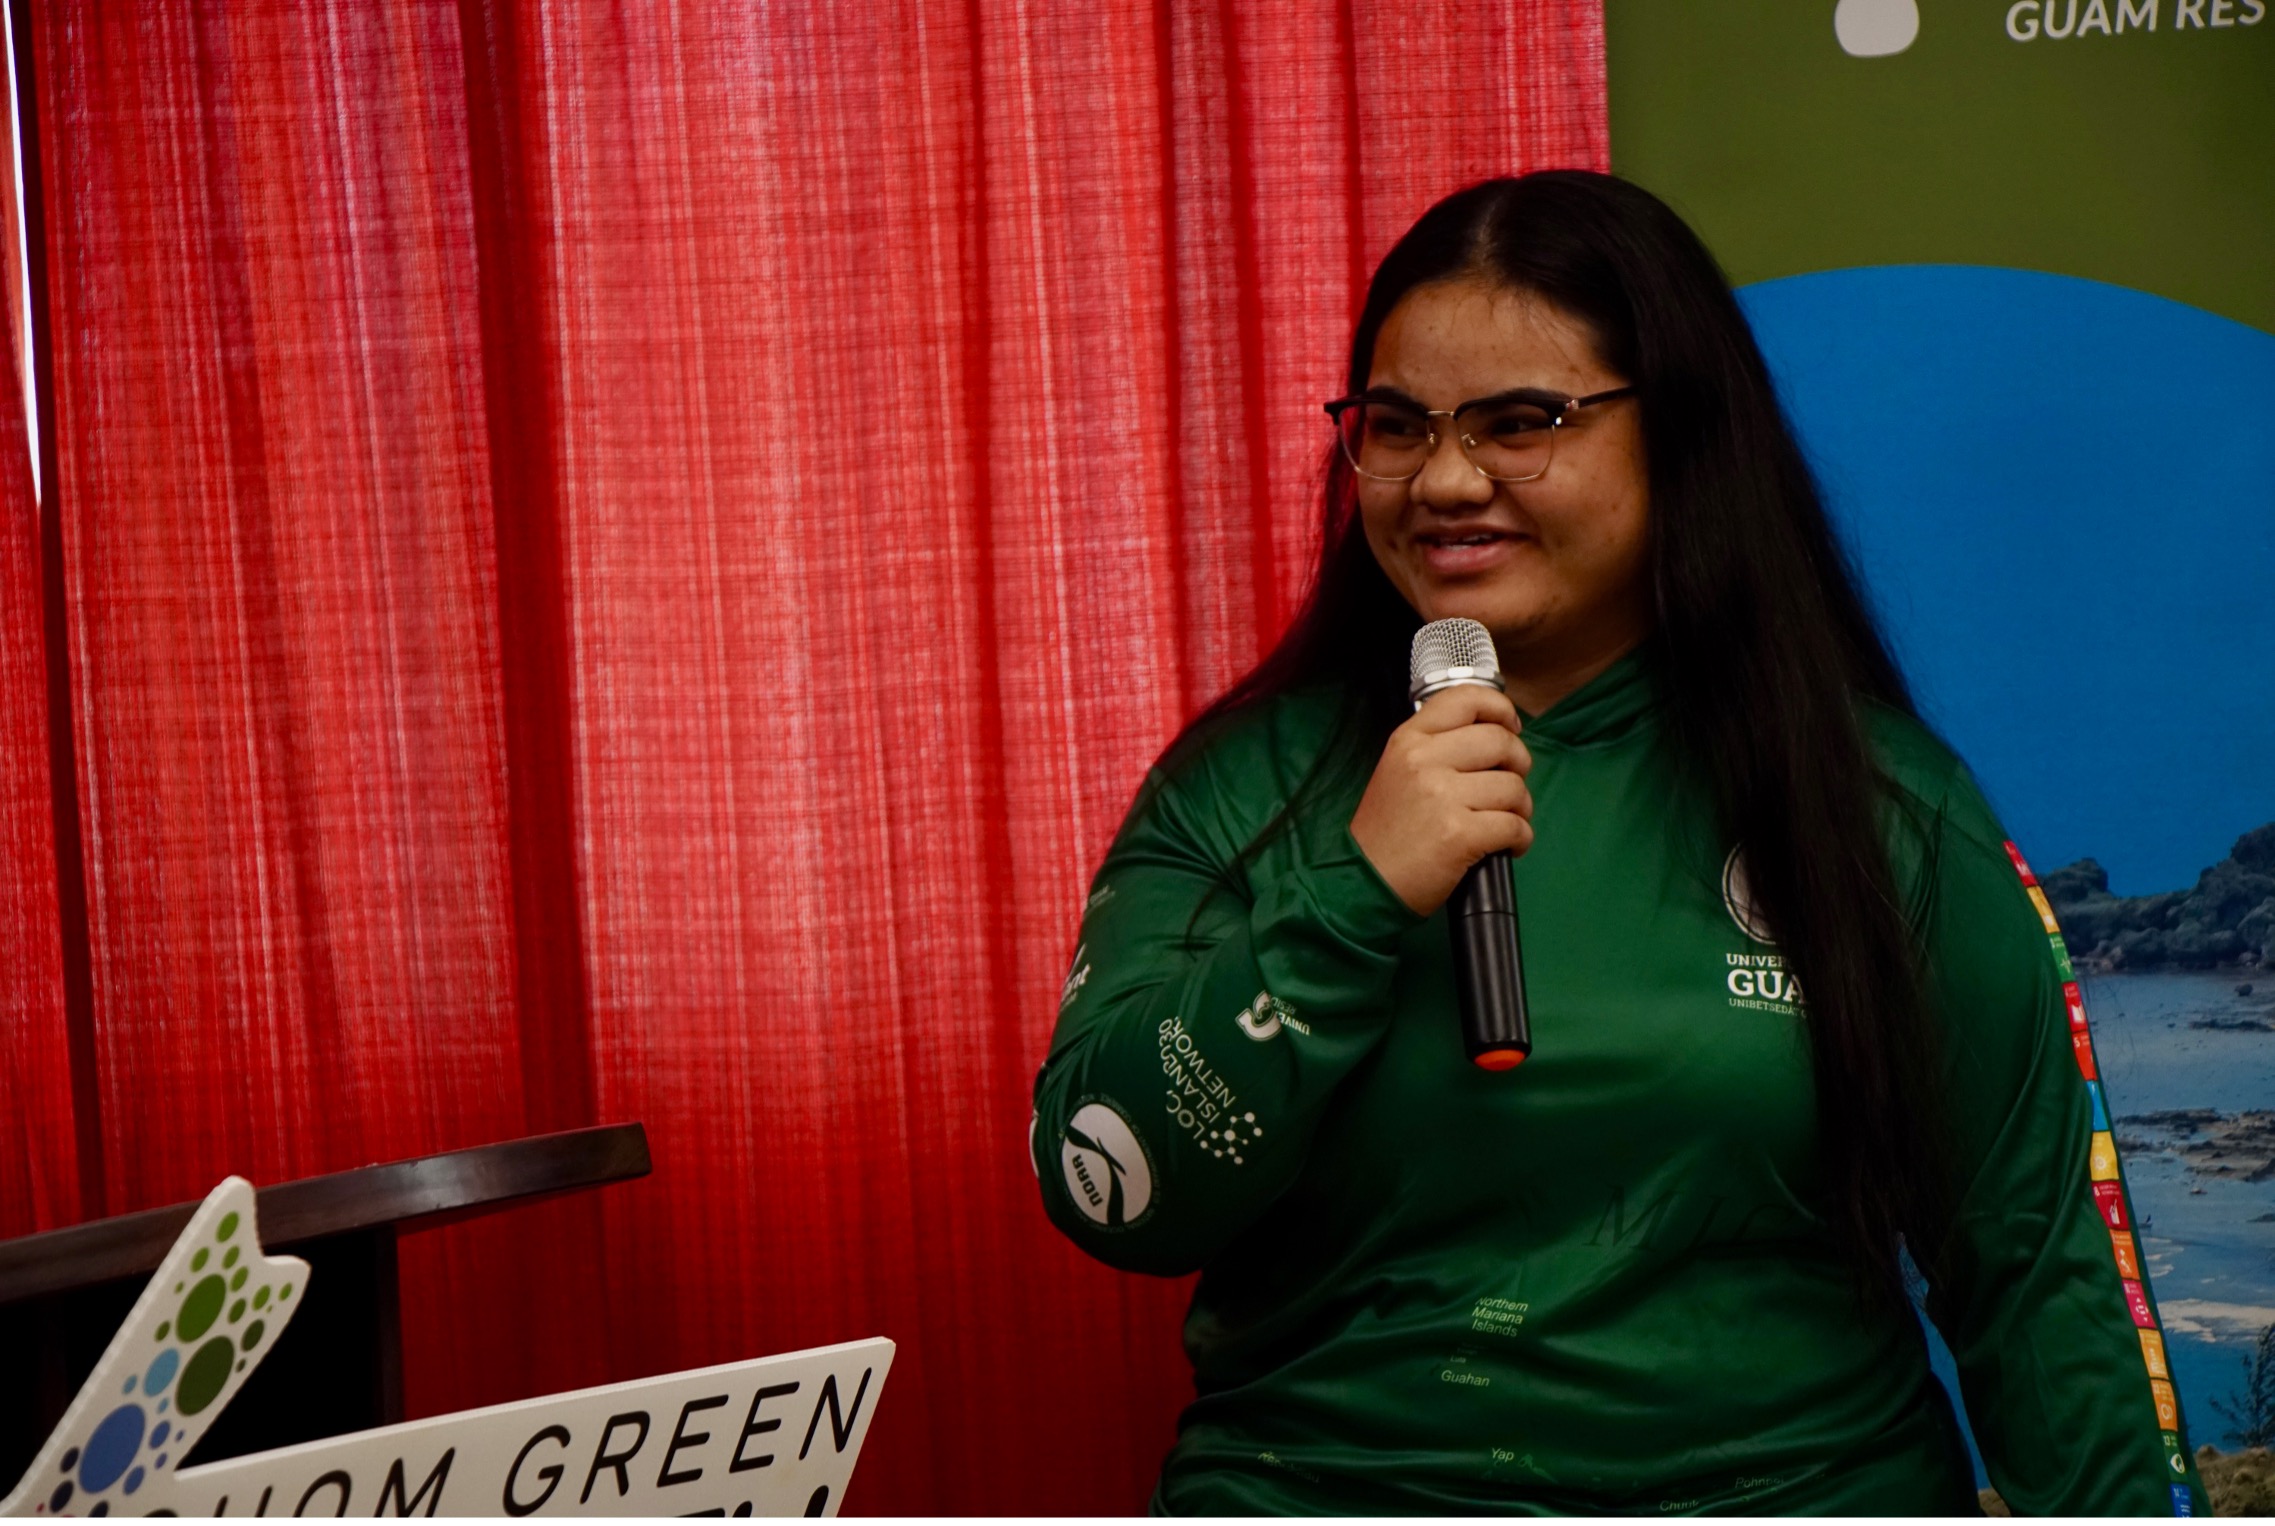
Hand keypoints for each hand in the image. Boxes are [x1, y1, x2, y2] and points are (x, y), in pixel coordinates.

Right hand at [1349, 684, 1532, 915]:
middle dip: (1519, 764)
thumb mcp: (1397, 771)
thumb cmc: (1386, 831)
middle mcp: (1424, 760)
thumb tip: (1496, 735)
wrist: (1365, 882)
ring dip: (1520, 808)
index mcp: (1409, 740)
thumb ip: (1437, 747)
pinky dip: (1520, 839)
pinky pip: (1515, 826)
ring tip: (1504, 822)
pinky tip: (1506, 846)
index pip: (1466, 699)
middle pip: (1501, 741)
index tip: (1510, 727)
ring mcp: (1442, 796)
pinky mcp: (1460, 833)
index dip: (1500, 709)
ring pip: (1514, 787)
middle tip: (1509, 786)